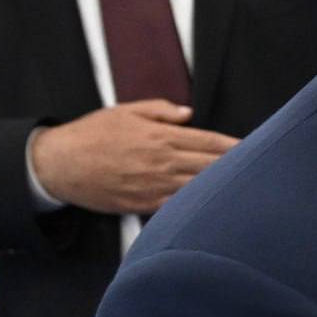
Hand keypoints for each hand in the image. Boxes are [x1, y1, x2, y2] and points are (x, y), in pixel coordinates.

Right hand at [31, 100, 238, 215]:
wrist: (57, 164)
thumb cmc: (90, 135)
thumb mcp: (124, 111)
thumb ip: (160, 110)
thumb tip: (188, 113)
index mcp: (159, 136)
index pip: (208, 141)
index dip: (234, 146)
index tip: (253, 147)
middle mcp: (160, 162)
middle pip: (210, 166)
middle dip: (235, 167)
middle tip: (259, 169)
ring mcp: (153, 186)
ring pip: (198, 188)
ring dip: (220, 188)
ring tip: (243, 188)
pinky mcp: (143, 205)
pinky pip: (177, 206)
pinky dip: (196, 206)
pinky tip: (212, 206)